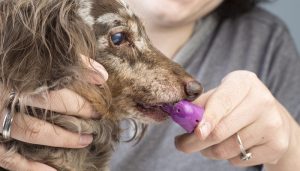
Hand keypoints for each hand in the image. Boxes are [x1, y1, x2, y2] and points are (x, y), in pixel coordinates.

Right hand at [0, 56, 107, 170]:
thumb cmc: (7, 70)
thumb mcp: (27, 61)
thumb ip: (64, 61)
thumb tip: (101, 74)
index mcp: (16, 74)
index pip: (55, 74)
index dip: (81, 79)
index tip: (101, 82)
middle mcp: (5, 96)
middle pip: (49, 103)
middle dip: (78, 108)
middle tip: (98, 113)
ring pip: (34, 131)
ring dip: (63, 137)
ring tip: (87, 139)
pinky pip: (10, 158)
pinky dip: (31, 167)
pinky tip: (52, 170)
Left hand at [175, 71, 299, 169]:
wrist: (271, 118)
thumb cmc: (236, 104)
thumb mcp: (221, 95)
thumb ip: (201, 104)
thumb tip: (180, 116)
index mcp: (244, 82)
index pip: (222, 102)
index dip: (207, 118)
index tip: (196, 132)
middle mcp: (262, 100)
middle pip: (221, 131)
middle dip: (194, 142)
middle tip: (181, 144)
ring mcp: (272, 123)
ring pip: (226, 149)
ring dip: (208, 151)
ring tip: (206, 144)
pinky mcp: (276, 144)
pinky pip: (239, 160)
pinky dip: (227, 158)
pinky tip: (231, 146)